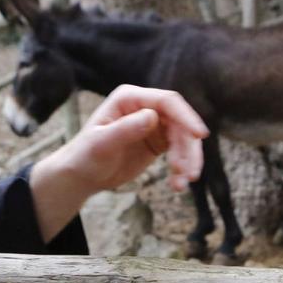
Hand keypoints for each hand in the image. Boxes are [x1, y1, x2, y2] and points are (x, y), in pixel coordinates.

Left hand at [29, 85, 208, 240]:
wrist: (83, 175)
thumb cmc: (85, 156)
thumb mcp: (102, 144)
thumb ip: (125, 129)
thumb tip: (152, 116)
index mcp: (130, 98)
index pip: (166, 102)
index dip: (186, 116)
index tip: (199, 135)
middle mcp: (145, 107)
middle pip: (180, 121)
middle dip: (188, 147)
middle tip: (190, 173)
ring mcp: (154, 123)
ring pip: (183, 137)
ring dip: (187, 160)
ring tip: (182, 183)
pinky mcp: (158, 141)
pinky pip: (179, 150)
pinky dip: (182, 167)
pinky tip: (177, 184)